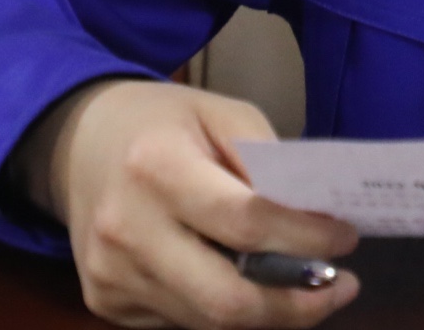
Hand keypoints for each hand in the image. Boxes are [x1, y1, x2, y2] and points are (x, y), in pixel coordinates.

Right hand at [30, 77, 359, 329]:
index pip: (245, 222)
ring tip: (309, 290)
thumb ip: (268, 162)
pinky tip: (249, 285)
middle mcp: (127, 230)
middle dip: (294, 306)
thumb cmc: (163, 122)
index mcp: (158, 168)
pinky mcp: (103, 301)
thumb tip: (315, 217)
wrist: (77, 144)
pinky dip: (223, 309)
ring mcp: (110, 275)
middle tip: (340, 288)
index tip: (347, 238)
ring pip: (205, 320)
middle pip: (224, 298)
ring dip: (267, 313)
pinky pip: (180, 319)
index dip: (304, 238)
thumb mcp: (223, 113)